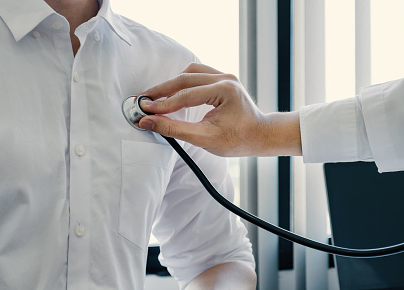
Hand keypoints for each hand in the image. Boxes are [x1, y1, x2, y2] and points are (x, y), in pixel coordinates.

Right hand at [138, 63, 301, 156]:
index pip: (185, 95)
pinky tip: (174, 92)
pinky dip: (183, 82)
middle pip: (185, 78)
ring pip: (191, 72)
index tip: (144, 110)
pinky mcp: (223, 79)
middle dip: (162, 90)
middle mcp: (225, 78)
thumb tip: (148, 122)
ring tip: (157, 97)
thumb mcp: (204, 138)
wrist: (260, 136)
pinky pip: (198, 74)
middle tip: (143, 101)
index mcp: (224, 90)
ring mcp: (225, 76)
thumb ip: (174, 129)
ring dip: (172, 83)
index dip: (162, 104)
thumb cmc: (238, 140)